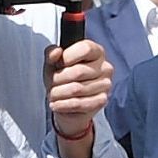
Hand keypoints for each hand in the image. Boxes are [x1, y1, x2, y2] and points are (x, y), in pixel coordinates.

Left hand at [47, 36, 113, 157]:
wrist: (68, 110)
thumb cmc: (61, 83)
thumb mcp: (51, 67)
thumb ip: (51, 55)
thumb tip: (55, 52)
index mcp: (94, 53)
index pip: (88, 47)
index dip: (72, 54)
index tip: (61, 60)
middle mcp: (104, 68)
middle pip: (80, 70)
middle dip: (60, 79)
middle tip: (51, 86)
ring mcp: (106, 86)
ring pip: (79, 88)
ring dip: (60, 94)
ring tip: (52, 97)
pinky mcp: (102, 102)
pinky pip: (82, 103)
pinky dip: (65, 105)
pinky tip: (57, 106)